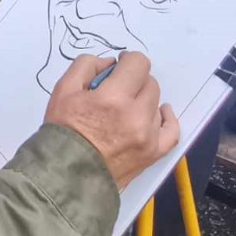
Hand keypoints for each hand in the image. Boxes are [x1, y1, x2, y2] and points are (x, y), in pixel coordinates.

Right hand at [43, 52, 180, 190]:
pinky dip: (167, 118)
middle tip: (116, 90)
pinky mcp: (152, 154)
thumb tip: (111, 63)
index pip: (138, 63)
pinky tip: (159, 112)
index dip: (128, 60)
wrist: (68, 175)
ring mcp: (148, 137)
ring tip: (125, 110)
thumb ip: (87, 65)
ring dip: (143, 101)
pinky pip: (171, 131)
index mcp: (113, 97)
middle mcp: (136, 116)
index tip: (118, 67)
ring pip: (156, 103)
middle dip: (133, 81)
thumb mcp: (63, 89)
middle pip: (149, 83)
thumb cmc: (63, 131)